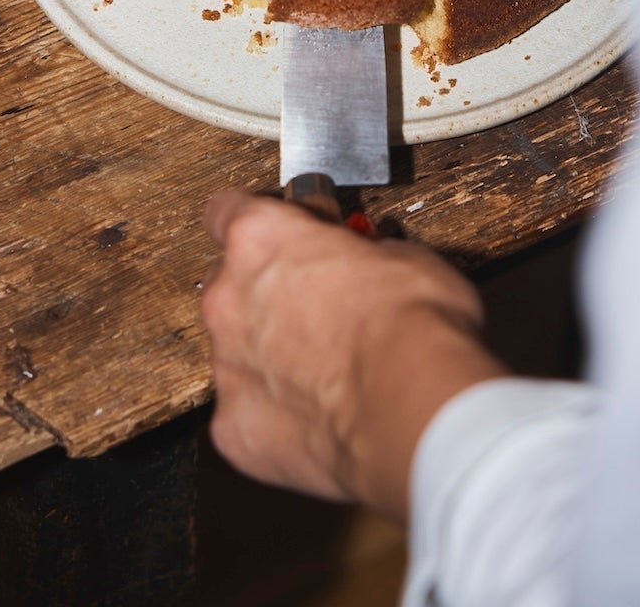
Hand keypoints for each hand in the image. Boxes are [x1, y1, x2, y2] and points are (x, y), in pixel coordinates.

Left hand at [201, 190, 504, 520]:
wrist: (413, 407)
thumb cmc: (411, 325)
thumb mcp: (403, 256)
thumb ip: (366, 252)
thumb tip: (377, 260)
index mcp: (259, 239)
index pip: (226, 212)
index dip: (259, 225)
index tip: (281, 235)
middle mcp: (229, 298)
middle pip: (226, 285)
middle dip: (262, 295)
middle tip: (313, 308)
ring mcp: (228, 366)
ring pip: (234, 353)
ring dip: (267, 357)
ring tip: (321, 374)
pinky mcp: (233, 427)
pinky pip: (245, 414)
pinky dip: (273, 416)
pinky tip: (315, 420)